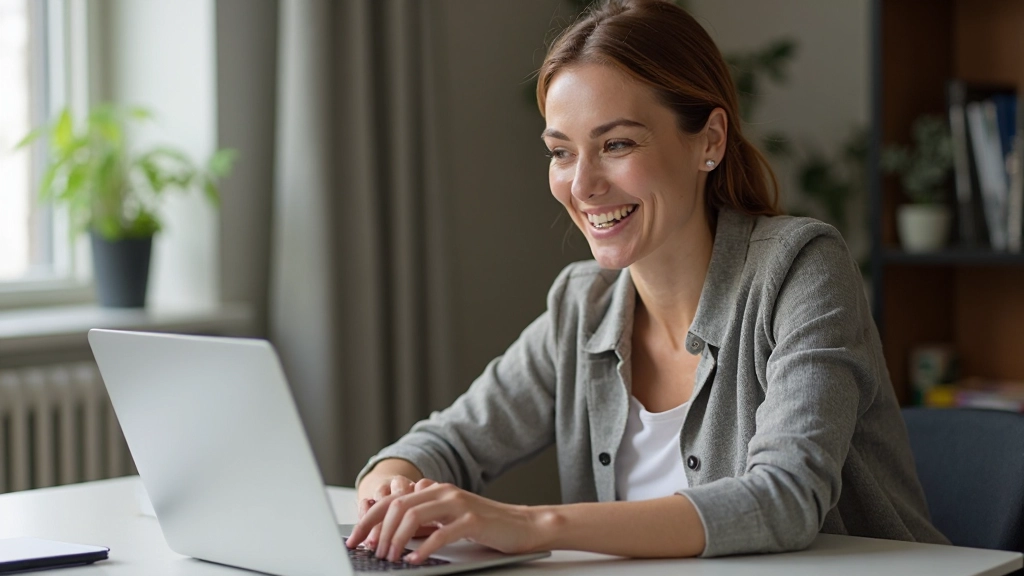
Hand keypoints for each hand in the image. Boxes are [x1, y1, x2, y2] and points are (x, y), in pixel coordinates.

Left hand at [346, 483, 539, 564]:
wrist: (523, 525)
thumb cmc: (485, 525)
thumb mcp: (448, 519)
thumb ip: (423, 520)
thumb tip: (388, 532)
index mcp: (435, 490)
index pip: (391, 499)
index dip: (368, 518)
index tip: (354, 538)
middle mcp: (443, 492)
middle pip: (397, 506)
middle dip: (377, 531)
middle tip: (371, 552)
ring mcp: (458, 504)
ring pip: (413, 516)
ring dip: (396, 540)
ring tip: (391, 558)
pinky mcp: (473, 520)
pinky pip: (441, 533)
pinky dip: (423, 549)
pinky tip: (415, 561)